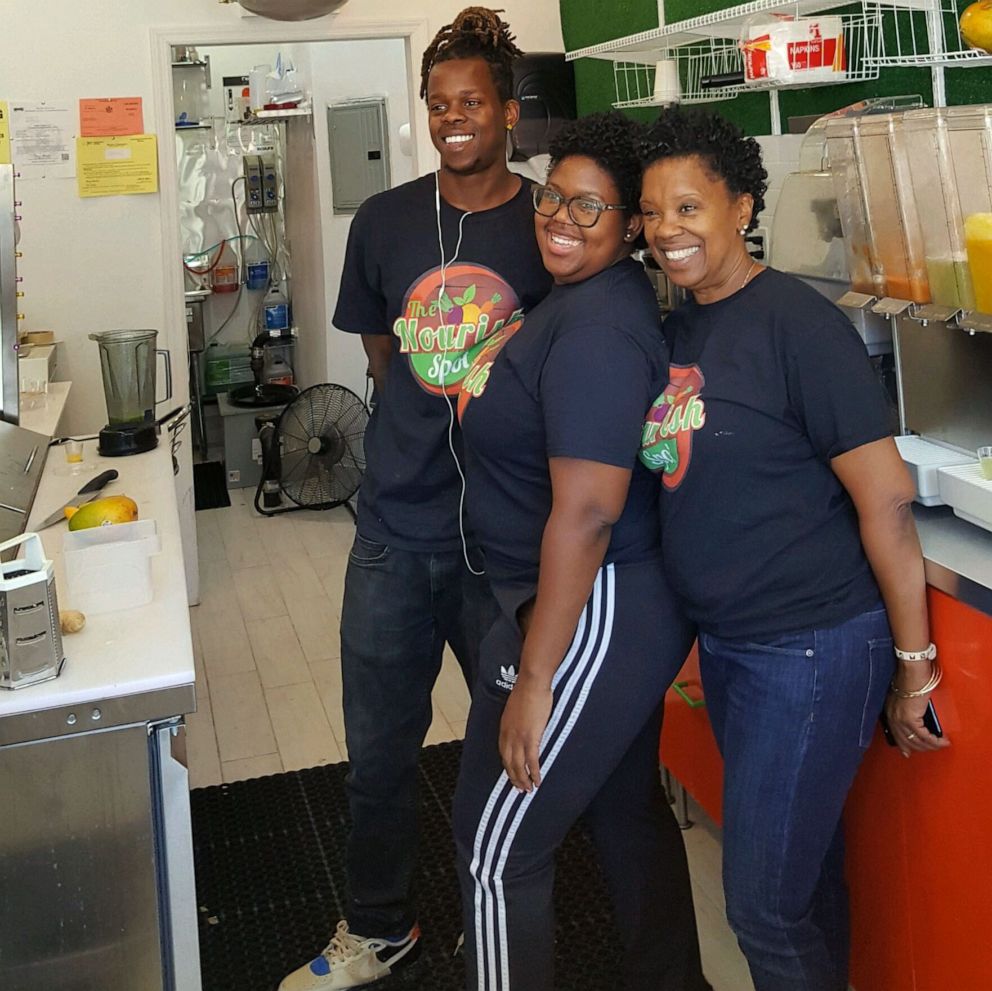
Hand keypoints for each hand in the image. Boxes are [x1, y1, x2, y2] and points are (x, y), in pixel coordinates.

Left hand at [499, 674, 552, 791]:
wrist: (532, 683)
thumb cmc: (527, 691)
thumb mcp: (516, 707)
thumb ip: (517, 718)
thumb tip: (523, 723)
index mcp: (504, 728)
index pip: (503, 752)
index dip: (508, 766)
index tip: (512, 774)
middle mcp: (508, 735)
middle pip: (509, 762)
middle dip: (514, 778)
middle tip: (520, 789)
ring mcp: (519, 737)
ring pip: (519, 765)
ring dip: (523, 780)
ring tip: (528, 790)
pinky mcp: (531, 737)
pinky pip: (532, 761)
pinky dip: (534, 773)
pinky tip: (538, 781)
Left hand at [885, 662, 950, 757]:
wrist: (911, 672)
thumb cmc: (910, 678)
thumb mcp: (904, 694)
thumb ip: (906, 705)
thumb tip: (915, 712)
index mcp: (890, 711)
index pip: (895, 734)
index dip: (903, 745)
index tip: (907, 752)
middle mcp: (892, 717)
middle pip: (905, 741)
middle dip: (919, 748)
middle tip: (930, 749)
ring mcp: (900, 719)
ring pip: (916, 741)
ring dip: (930, 745)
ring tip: (940, 744)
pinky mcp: (910, 719)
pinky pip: (924, 736)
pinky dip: (934, 741)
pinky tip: (942, 741)